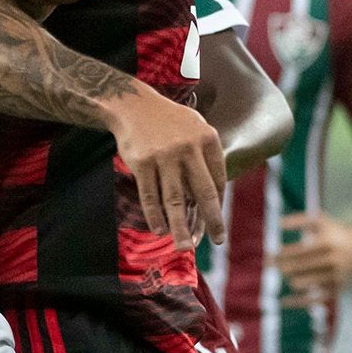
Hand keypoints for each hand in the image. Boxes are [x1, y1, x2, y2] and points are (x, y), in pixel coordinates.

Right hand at [105, 88, 226, 249]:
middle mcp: (188, 148)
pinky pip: (150, 196)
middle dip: (212, 221)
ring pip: (174, 201)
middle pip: (203, 193)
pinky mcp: (142, 163)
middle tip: (217, 241)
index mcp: (207, 138)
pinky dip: (154, 216)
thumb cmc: (168, 120)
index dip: (218, 204)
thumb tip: (216, 192)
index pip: (218, 179)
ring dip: (179, 227)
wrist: (133, 105)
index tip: (216, 221)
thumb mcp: (196, 127)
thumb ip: (207, 155)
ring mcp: (164, 156)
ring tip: (184, 247)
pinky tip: (159, 230)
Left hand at [275, 213, 351, 306]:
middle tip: (267, 265)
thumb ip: (300, 220)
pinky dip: (299, 302)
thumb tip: (279, 224)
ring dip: (290, 279)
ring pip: (306, 283)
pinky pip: (315, 299)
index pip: (300, 251)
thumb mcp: (321, 221)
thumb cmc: (335, 231)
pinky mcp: (336, 289)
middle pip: (301, 267)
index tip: (268, 255)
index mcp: (328, 244)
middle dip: (282, 266)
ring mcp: (335, 277)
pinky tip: (283, 302)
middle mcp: (333, 261)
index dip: (282, 254)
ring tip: (283, 273)